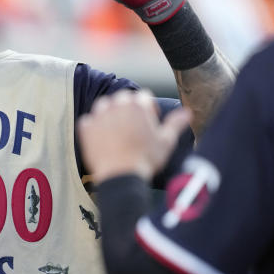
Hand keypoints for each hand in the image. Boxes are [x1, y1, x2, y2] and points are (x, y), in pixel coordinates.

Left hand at [76, 90, 190, 183]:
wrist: (121, 177)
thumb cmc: (146, 160)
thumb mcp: (166, 141)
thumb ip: (175, 123)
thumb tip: (188, 112)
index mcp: (137, 105)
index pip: (143, 96)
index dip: (149, 108)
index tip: (150, 121)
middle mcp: (116, 105)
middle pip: (123, 98)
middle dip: (129, 108)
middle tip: (134, 127)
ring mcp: (99, 116)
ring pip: (104, 105)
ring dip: (110, 113)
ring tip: (118, 131)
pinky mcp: (86, 128)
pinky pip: (89, 121)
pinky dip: (94, 127)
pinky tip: (103, 139)